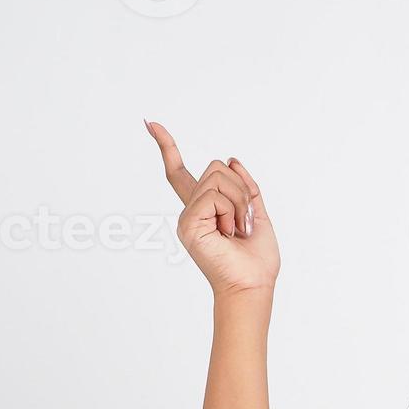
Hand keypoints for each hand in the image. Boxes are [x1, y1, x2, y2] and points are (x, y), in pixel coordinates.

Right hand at [146, 120, 278, 297]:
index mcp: (204, 208)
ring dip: (239, 201)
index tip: (151, 123)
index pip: (179, 172)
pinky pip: (215, 195)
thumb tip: (232, 158)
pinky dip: (231, 211)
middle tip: (243, 221)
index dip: (167, 146)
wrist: (252, 285)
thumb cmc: (255, 260)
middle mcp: (191, 210)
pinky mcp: (188, 223)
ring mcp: (187, 217)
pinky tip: (229, 232)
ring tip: (237, 229)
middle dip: (241, 188)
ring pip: (218, 178)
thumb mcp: (257, 213)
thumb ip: (245, 186)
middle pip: (215, 167)